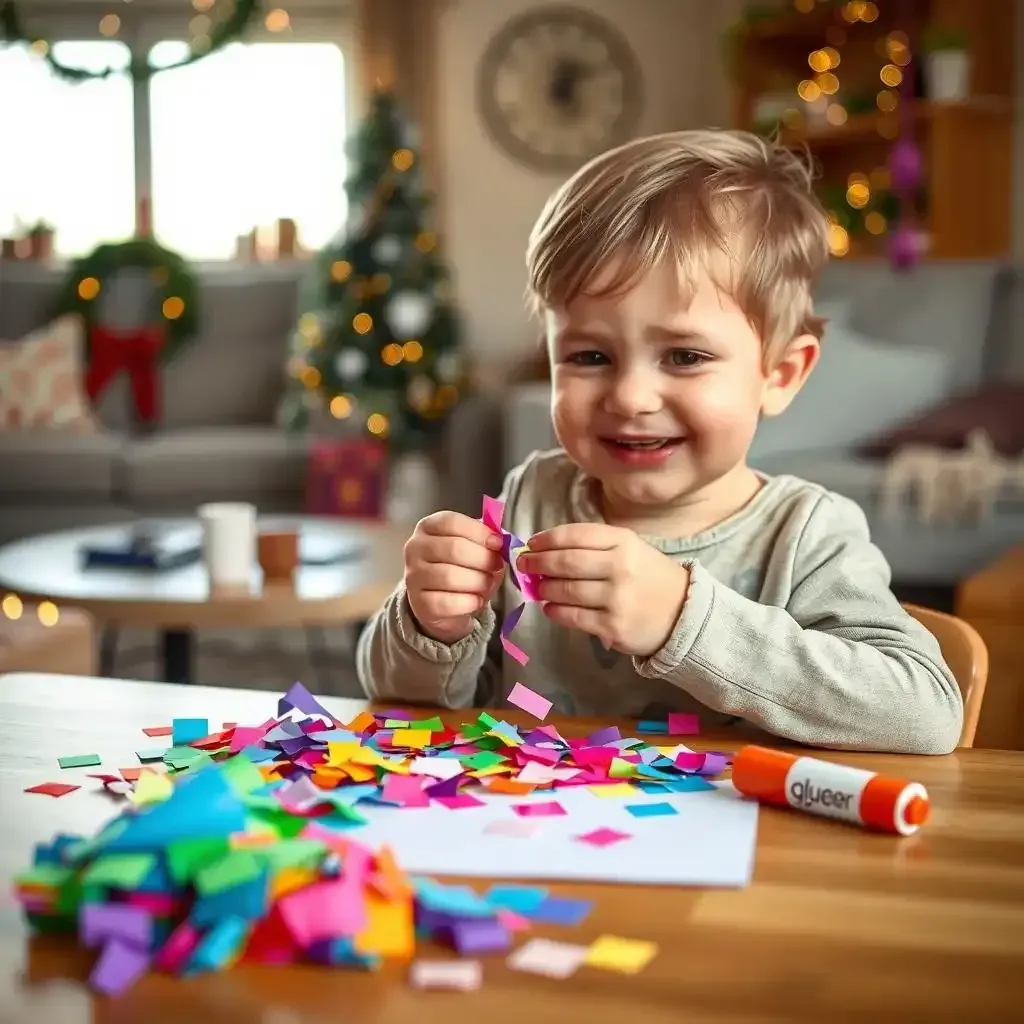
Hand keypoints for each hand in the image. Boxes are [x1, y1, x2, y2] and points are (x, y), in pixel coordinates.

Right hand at [404, 510, 505, 643]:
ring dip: (478, 582)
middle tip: (496, 567)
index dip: (479, 532)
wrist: (443, 602)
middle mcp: (415, 548)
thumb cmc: (461, 567)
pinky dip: (469, 602)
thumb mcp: (472, 546)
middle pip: (453, 548)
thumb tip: (502, 542)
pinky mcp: (419, 603)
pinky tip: (476, 601)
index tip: (498, 543)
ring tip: (487, 584)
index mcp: (428, 527)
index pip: (452, 522)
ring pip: (450, 576)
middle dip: (483, 559)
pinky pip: (447, 602)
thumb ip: (485, 540)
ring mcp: (413, 576)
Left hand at [516, 523, 690, 657]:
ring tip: (538, 587)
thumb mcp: (631, 550)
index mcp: (623, 542)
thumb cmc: (650, 577)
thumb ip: (595, 547)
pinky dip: (555, 611)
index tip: (531, 543)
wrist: (684, 613)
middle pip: (566, 561)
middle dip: (538, 562)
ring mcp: (616, 598)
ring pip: (566, 590)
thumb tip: (547, 550)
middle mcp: (619, 566)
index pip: (575, 535)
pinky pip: (573, 616)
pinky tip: (550, 607)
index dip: (547, 539)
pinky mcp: (612, 625)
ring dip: (544, 588)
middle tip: (523, 564)